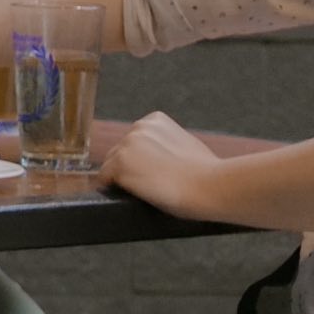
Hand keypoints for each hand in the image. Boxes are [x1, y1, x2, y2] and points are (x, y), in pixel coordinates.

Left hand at [97, 111, 219, 216]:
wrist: (209, 186)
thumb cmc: (205, 172)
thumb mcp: (186, 144)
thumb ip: (166, 144)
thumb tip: (158, 157)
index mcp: (155, 120)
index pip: (134, 142)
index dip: (142, 160)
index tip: (154, 172)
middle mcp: (138, 127)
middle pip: (119, 152)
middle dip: (130, 168)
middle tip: (151, 185)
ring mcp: (127, 145)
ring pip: (111, 166)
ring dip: (122, 179)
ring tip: (147, 190)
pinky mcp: (120, 164)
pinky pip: (104, 180)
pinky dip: (112, 189)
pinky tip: (132, 194)